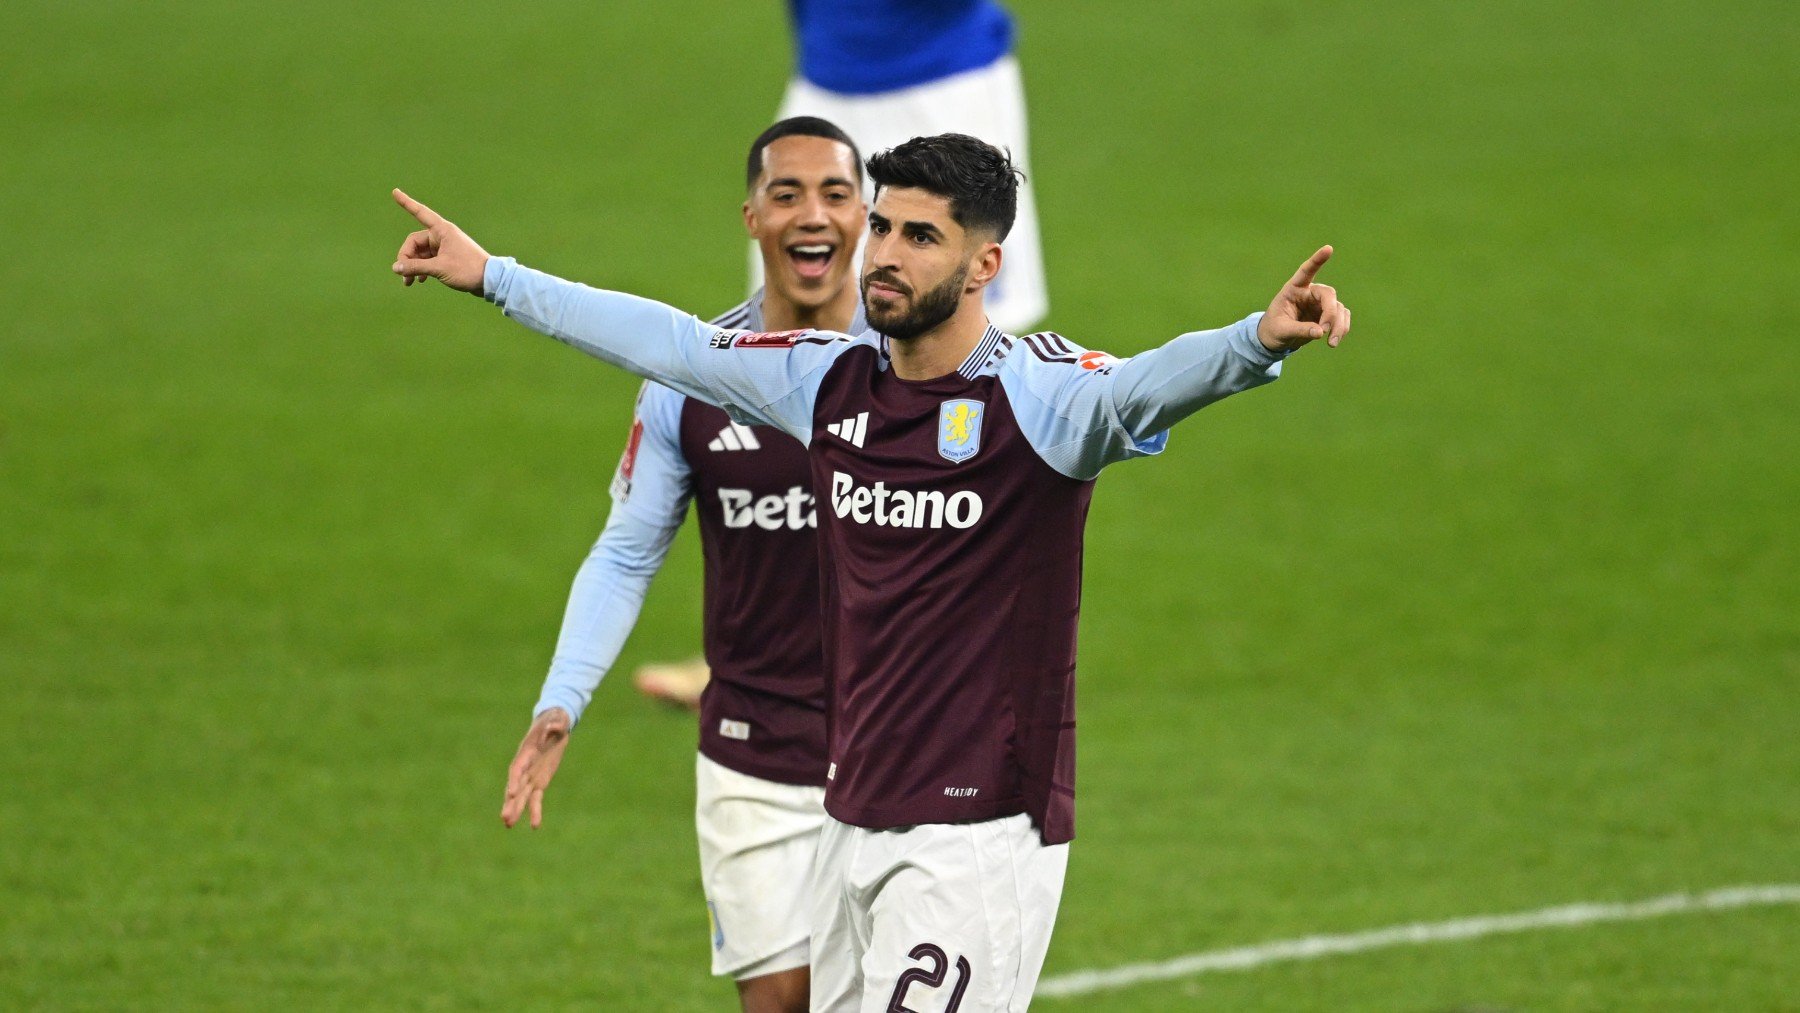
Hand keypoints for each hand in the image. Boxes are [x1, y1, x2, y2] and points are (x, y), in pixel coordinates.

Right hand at [391, 188, 490, 292]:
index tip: (395, 192)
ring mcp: (444, 246)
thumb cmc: (467, 270)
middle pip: (414, 242)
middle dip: (406, 258)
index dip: (406, 203)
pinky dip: (422, 268)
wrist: (490, 280)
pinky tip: (420, 280)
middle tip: (404, 276)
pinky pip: (428, 259)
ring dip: (413, 267)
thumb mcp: (439, 268)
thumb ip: (415, 267)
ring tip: (408, 283)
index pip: (420, 213)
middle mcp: (442, 235)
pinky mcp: (447, 257)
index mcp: (442, 230)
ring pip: (420, 253)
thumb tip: (395, 268)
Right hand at [501, 708, 571, 828]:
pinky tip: (535, 826)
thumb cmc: (555, 720)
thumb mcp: (558, 719)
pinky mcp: (540, 781)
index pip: (517, 768)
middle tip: (505, 818)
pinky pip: (536, 798)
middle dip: (511, 802)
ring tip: (508, 825)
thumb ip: (555, 724)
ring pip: (522, 795)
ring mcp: (531, 774)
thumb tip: (554, 727)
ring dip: (516, 810)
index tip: (512, 793)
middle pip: (516, 786)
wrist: (555, 724)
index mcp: (527, 751)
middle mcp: (526, 766)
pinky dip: (535, 810)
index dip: (514, 780)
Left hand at [1257, 246, 1352, 352]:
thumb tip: (1320, 332)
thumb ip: (1299, 330)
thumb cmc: (1273, 330)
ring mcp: (1320, 303)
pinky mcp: (1328, 315)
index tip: (1329, 249)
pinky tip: (1334, 340)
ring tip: (1331, 344)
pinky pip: (1342, 318)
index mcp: (1293, 289)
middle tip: (1324, 332)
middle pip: (1328, 295)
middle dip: (1330, 314)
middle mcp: (1309, 293)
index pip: (1306, 271)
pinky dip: (1342, 329)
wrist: (1276, 339)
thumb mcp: (1281, 331)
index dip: (1317, 260)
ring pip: (1338, 308)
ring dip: (1339, 326)